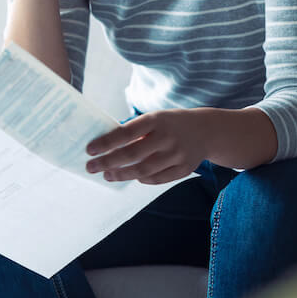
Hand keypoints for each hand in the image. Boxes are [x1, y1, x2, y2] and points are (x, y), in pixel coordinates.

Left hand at [85, 109, 213, 184]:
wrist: (207, 130)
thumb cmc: (171, 124)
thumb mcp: (155, 118)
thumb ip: (134, 130)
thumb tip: (105, 145)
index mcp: (156, 120)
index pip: (126, 133)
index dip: (106, 143)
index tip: (89, 150)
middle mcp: (167, 137)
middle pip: (132, 155)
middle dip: (108, 163)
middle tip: (91, 167)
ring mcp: (177, 154)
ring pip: (143, 170)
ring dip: (122, 175)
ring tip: (108, 175)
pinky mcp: (184, 169)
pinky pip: (157, 179)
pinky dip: (142, 179)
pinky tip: (132, 177)